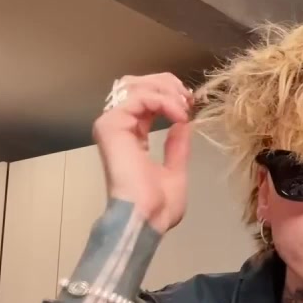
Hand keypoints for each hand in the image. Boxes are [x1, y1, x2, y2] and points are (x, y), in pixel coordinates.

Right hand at [92, 73, 192, 233]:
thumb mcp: (175, 170)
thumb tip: (184, 124)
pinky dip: (163, 101)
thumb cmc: (158, 205)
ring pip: (136, 86)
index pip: (146, 101)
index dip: (169, 95)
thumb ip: (177, 146)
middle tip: (188, 97)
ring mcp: (112, 125)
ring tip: (184, 107)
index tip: (191, 103)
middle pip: (137, 85)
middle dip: (166, 85)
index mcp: (132, 138)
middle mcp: (120, 127)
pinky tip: (178, 115)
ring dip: (166, 91)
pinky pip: (139, 98)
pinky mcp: (110, 125)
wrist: (146, 217)